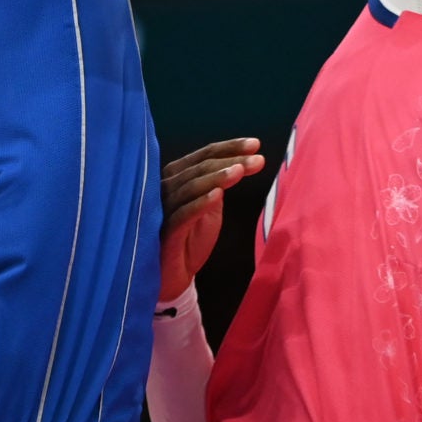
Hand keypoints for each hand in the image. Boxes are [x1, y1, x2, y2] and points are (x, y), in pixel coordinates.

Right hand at [157, 137, 264, 301]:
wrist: (175, 278)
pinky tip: (218, 195)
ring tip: (240, 172)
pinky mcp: (165, 232)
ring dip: (217, 177)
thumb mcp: (209, 207)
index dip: (230, 148)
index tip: (256, 144)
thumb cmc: (191, 239)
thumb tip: (237, 164)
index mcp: (177, 177)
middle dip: (231, 160)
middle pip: (200, 167)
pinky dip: (200, 203)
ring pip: (191, 187)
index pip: (204, 155)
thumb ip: (217, 185)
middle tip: (258, 160)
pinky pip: (183, 214)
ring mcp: (163, 209)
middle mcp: (166, 187)